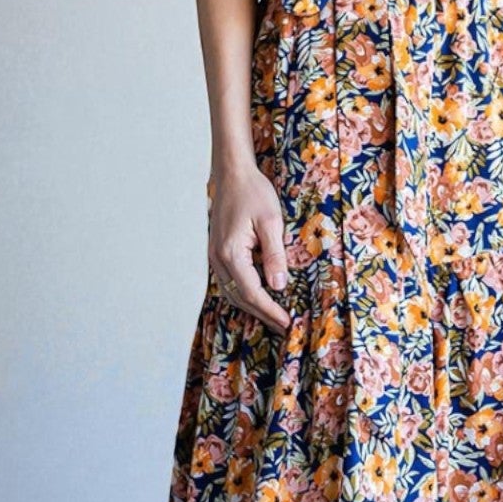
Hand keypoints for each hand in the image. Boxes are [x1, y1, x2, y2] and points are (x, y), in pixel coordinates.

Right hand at [208, 163, 290, 330]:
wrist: (232, 174)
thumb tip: (278, 286)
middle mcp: (218, 259)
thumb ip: (274, 255)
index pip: (251, 292)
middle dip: (262, 314)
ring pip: (232, 292)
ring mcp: (215, 257)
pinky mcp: (218, 252)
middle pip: (239, 297)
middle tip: (283, 327)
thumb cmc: (253, 193)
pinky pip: (229, 282)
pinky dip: (244, 294)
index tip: (286, 322)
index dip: (269, 310)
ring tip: (273, 318)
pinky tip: (258, 298)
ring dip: (252, 307)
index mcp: (231, 253)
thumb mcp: (271, 222)